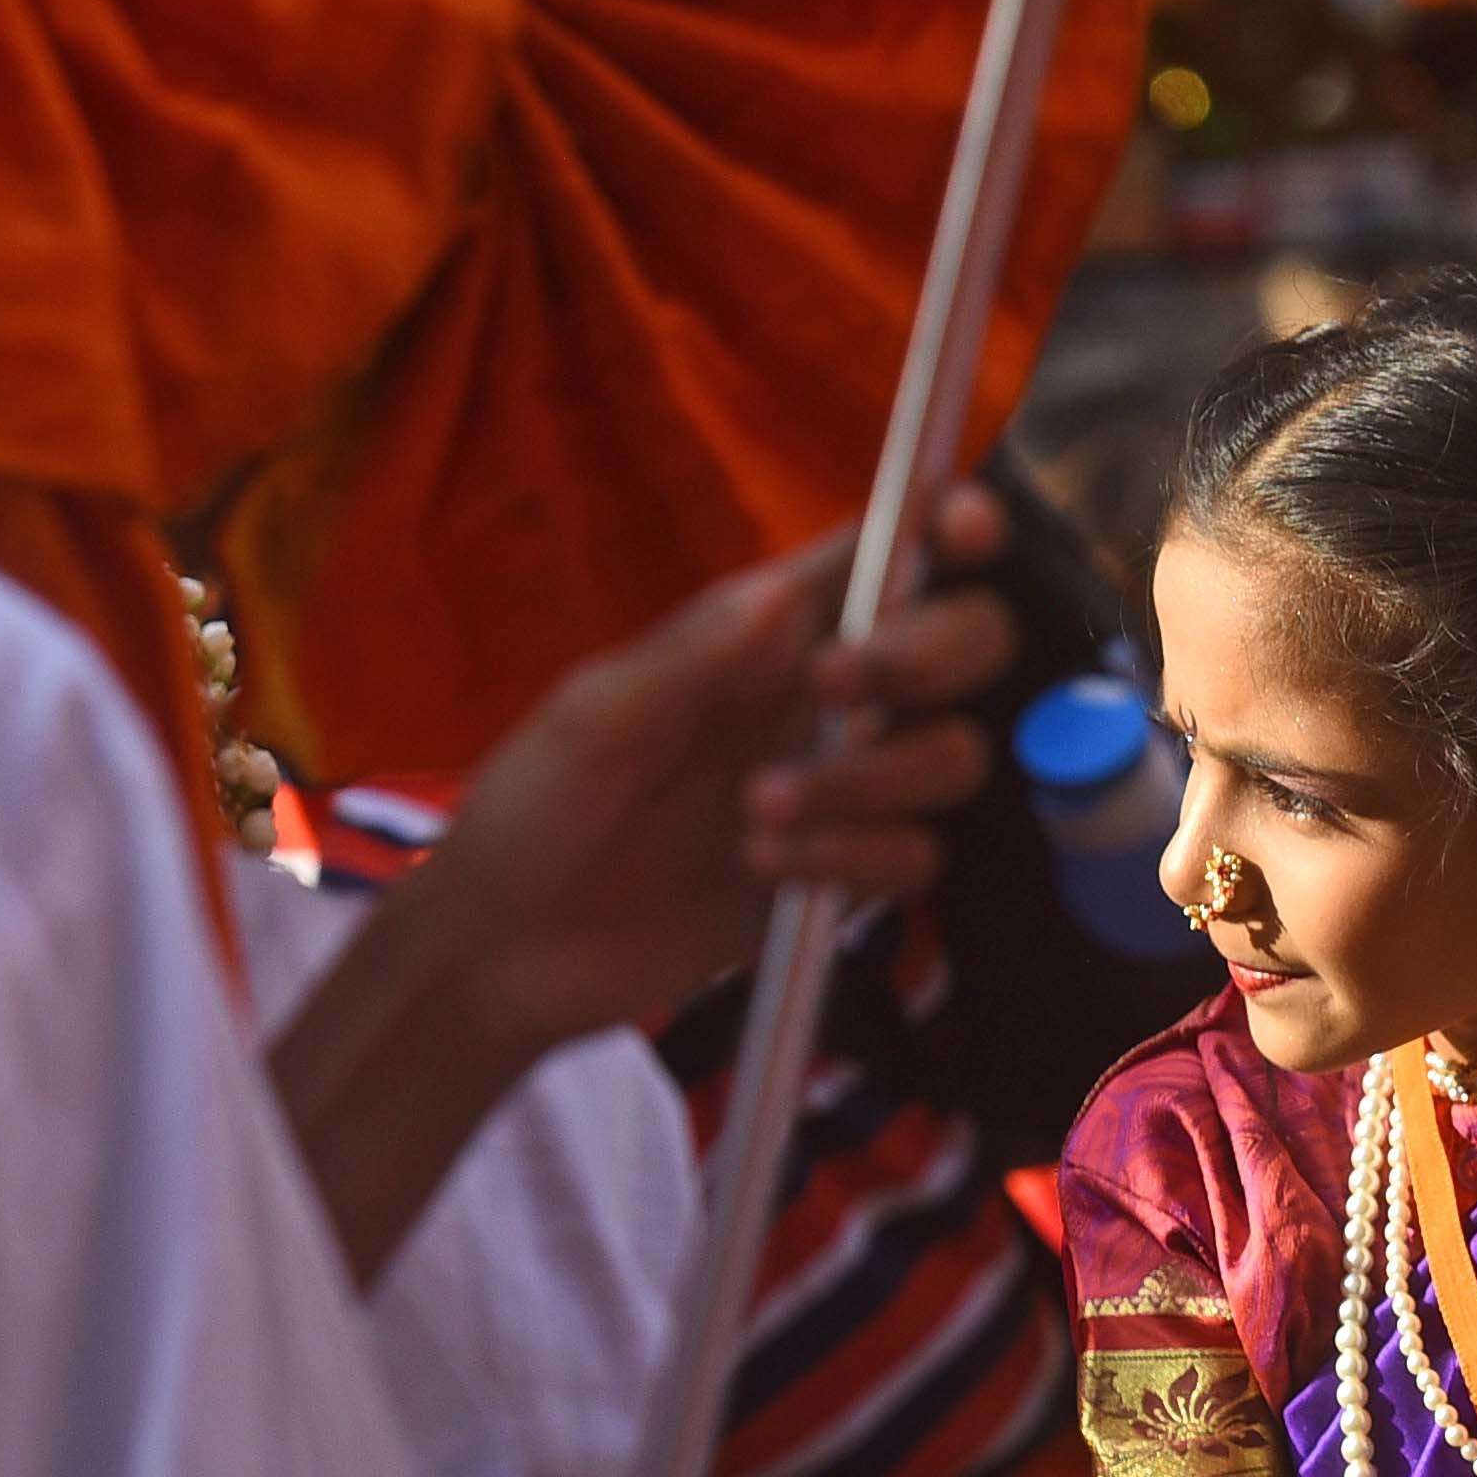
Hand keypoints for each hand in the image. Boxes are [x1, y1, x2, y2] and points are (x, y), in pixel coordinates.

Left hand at [418, 480, 1017, 1061]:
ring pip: (952, 755)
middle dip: (929, 652)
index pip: (883, 555)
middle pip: (965, 644)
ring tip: (757, 808)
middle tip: (838, 685)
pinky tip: (764, 867)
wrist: (511, 950)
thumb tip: (782, 591)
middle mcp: (825, 700)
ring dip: (871, 778)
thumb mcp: (595, 718)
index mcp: (767, 633)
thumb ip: (693, 656)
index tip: (962, 525)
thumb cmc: (536, 807)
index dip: (946, 526)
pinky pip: (913, 857)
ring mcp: (846, 790)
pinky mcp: (844, 876)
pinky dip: (850, 857)